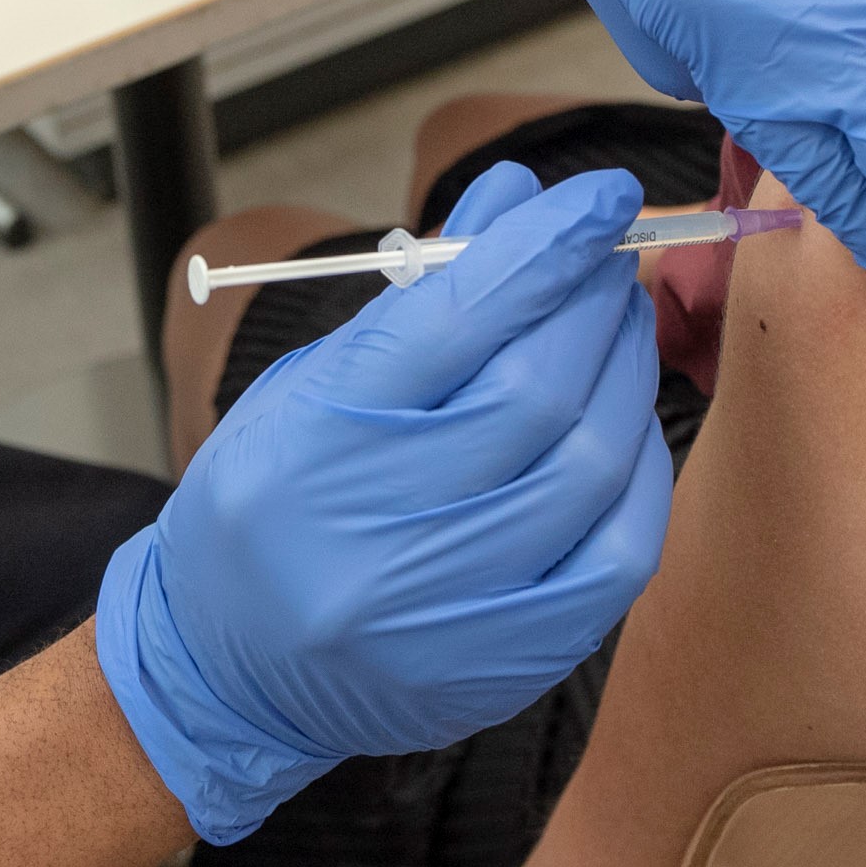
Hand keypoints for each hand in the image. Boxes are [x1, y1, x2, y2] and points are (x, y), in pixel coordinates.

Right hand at [95, 165, 673, 842]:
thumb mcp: (310, 384)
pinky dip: (638, 469)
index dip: (543, 247)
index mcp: (314, 440)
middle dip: (589, 303)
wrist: (227, 672)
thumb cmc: (269, 504)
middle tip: (604, 259)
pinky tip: (625, 424)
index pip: (454, 320)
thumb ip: (419, 298)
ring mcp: (445, 609)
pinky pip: (617, 552)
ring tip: (617, 327)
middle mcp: (376, 531)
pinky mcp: (504, 662)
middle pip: (534, 389)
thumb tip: (516, 198)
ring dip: (624, 374)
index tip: (600, 194)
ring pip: (587, 465)